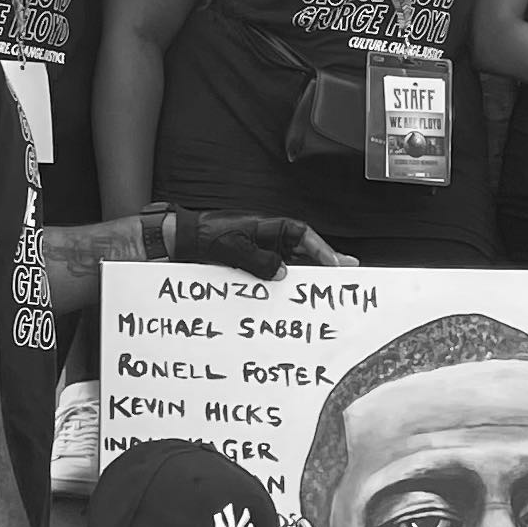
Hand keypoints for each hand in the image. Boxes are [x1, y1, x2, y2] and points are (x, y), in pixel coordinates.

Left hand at [169, 211, 351, 278]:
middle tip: (345, 273)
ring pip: (291, 266)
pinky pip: (274, 277)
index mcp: (268, 226)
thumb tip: (283, 272)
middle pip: (303, 252)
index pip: (303, 235)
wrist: (182, 241)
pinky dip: (282, 288)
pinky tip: (289, 300)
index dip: (323, 249)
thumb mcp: (233, 248)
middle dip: (323, 264)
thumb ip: (259, 261)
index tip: (337, 263)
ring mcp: (262, 253)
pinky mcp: (252, 267)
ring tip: (322, 292)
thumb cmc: (205, 235)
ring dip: (304, 278)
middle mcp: (269, 239)